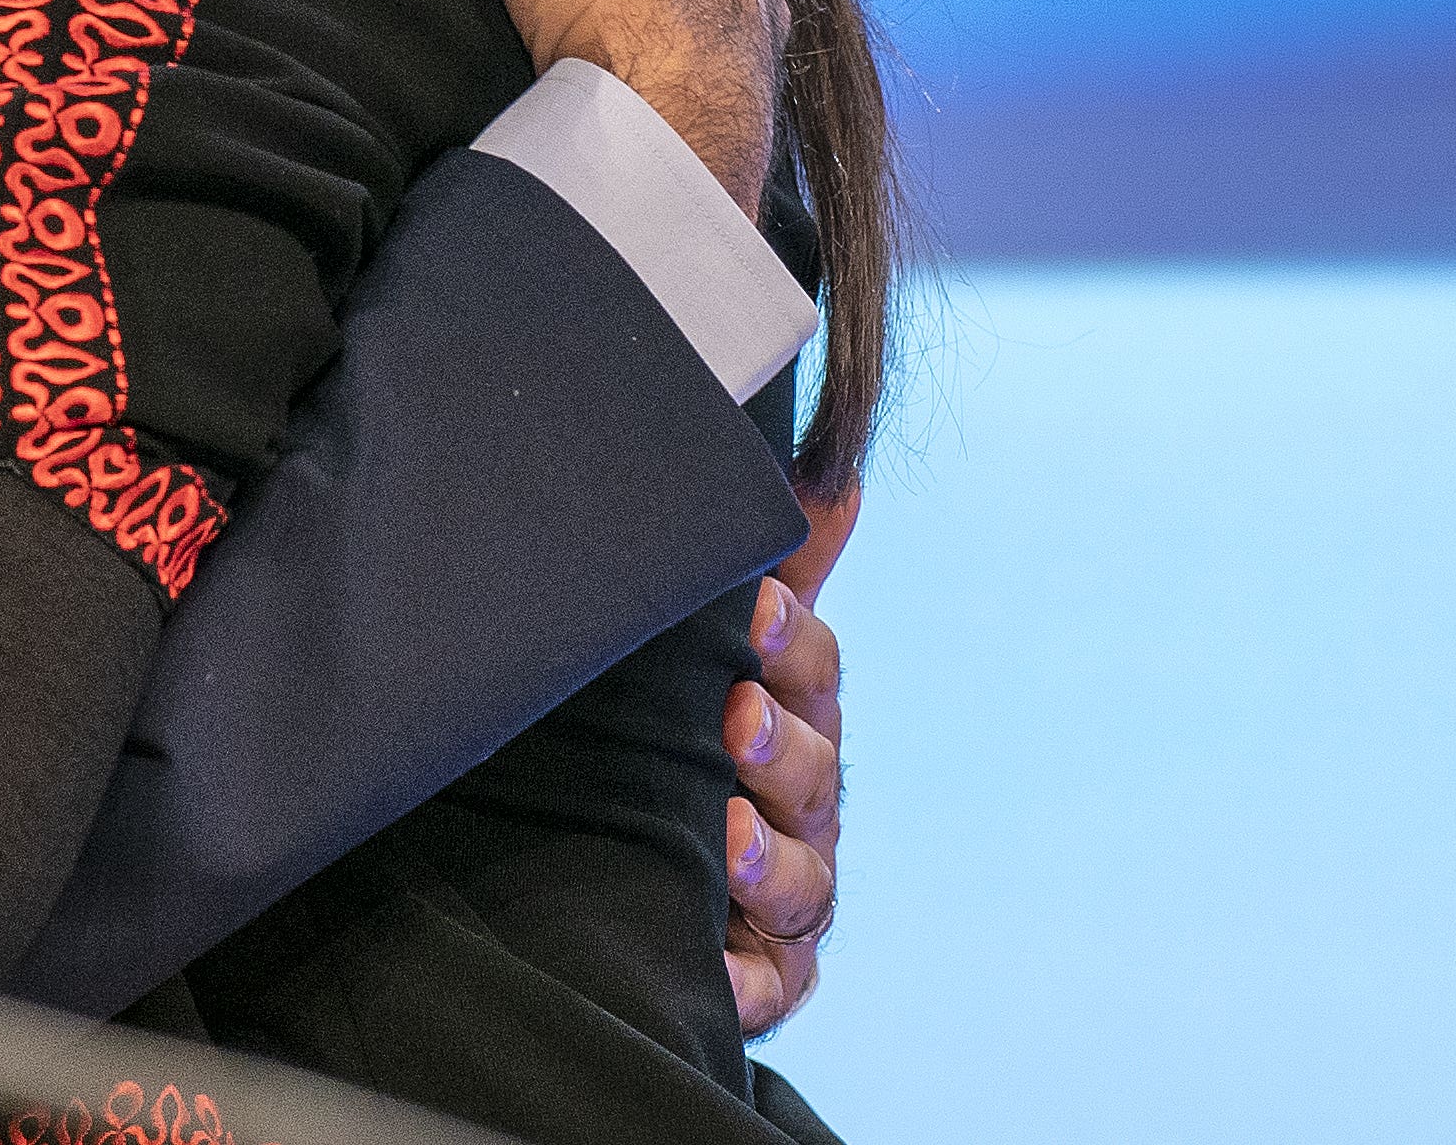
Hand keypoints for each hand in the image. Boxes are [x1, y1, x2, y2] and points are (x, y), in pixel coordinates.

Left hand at [723, 483, 857, 1033]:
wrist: (619, 858)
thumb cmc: (692, 729)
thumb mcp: (730, 646)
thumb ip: (780, 563)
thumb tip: (836, 471)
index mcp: (791, 713)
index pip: (811, 670)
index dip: (789, 640)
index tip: (755, 608)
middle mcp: (801, 805)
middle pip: (812, 772)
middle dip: (778, 744)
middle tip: (734, 714)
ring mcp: (787, 891)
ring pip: (800, 878)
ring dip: (768, 858)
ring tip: (729, 833)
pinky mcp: (764, 972)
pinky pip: (767, 984)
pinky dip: (746, 980)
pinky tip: (720, 970)